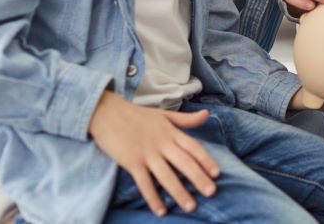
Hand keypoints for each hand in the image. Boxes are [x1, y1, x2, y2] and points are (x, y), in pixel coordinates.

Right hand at [88, 91, 219, 216]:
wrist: (107, 112)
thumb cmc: (136, 115)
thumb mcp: (163, 115)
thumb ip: (185, 119)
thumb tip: (208, 114)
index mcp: (171, 132)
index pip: (193, 147)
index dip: (206, 160)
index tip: (217, 174)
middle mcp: (162, 143)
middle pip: (184, 162)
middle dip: (198, 178)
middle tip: (211, 193)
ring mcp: (146, 153)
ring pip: (166, 175)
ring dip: (179, 192)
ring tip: (191, 206)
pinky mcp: (131, 162)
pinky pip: (144, 183)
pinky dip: (153, 197)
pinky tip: (161, 211)